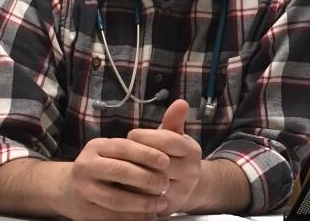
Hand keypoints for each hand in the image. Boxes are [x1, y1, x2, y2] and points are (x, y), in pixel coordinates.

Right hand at [57, 137, 171, 220]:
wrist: (68, 189)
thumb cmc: (101, 167)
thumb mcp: (110, 151)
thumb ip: (134, 147)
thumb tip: (165, 152)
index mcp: (96, 147)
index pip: (123, 147)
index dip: (146, 154)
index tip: (166, 161)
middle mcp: (86, 166)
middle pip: (119, 171)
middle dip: (146, 178)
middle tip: (165, 183)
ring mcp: (83, 190)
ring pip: (116, 198)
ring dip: (142, 203)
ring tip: (160, 203)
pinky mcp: (84, 213)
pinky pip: (112, 217)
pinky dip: (133, 218)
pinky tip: (147, 216)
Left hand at [127, 100, 201, 215]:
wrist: (189, 188)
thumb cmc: (174, 155)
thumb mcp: (175, 137)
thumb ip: (174, 121)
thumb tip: (181, 101)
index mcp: (192, 151)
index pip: (167, 141)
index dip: (146, 137)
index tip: (131, 135)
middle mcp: (190, 172)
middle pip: (158, 162)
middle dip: (136, 155)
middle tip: (120, 151)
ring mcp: (180, 192)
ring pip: (150, 181)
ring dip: (131, 172)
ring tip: (117, 164)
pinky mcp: (168, 207)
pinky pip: (146, 198)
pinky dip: (131, 190)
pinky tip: (121, 181)